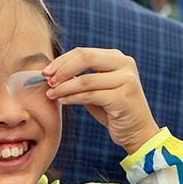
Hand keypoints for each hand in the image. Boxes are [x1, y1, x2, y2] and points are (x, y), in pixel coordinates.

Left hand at [43, 48, 159, 153]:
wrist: (137, 132)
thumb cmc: (112, 109)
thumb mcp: (95, 89)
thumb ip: (79, 78)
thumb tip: (51, 73)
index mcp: (117, 58)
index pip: (83, 52)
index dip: (61, 61)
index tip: (45, 71)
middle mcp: (125, 64)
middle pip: (86, 59)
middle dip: (62, 70)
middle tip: (48, 82)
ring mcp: (127, 80)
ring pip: (86, 80)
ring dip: (64, 87)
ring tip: (52, 95)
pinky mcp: (123, 97)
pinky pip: (90, 95)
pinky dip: (73, 98)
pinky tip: (63, 101)